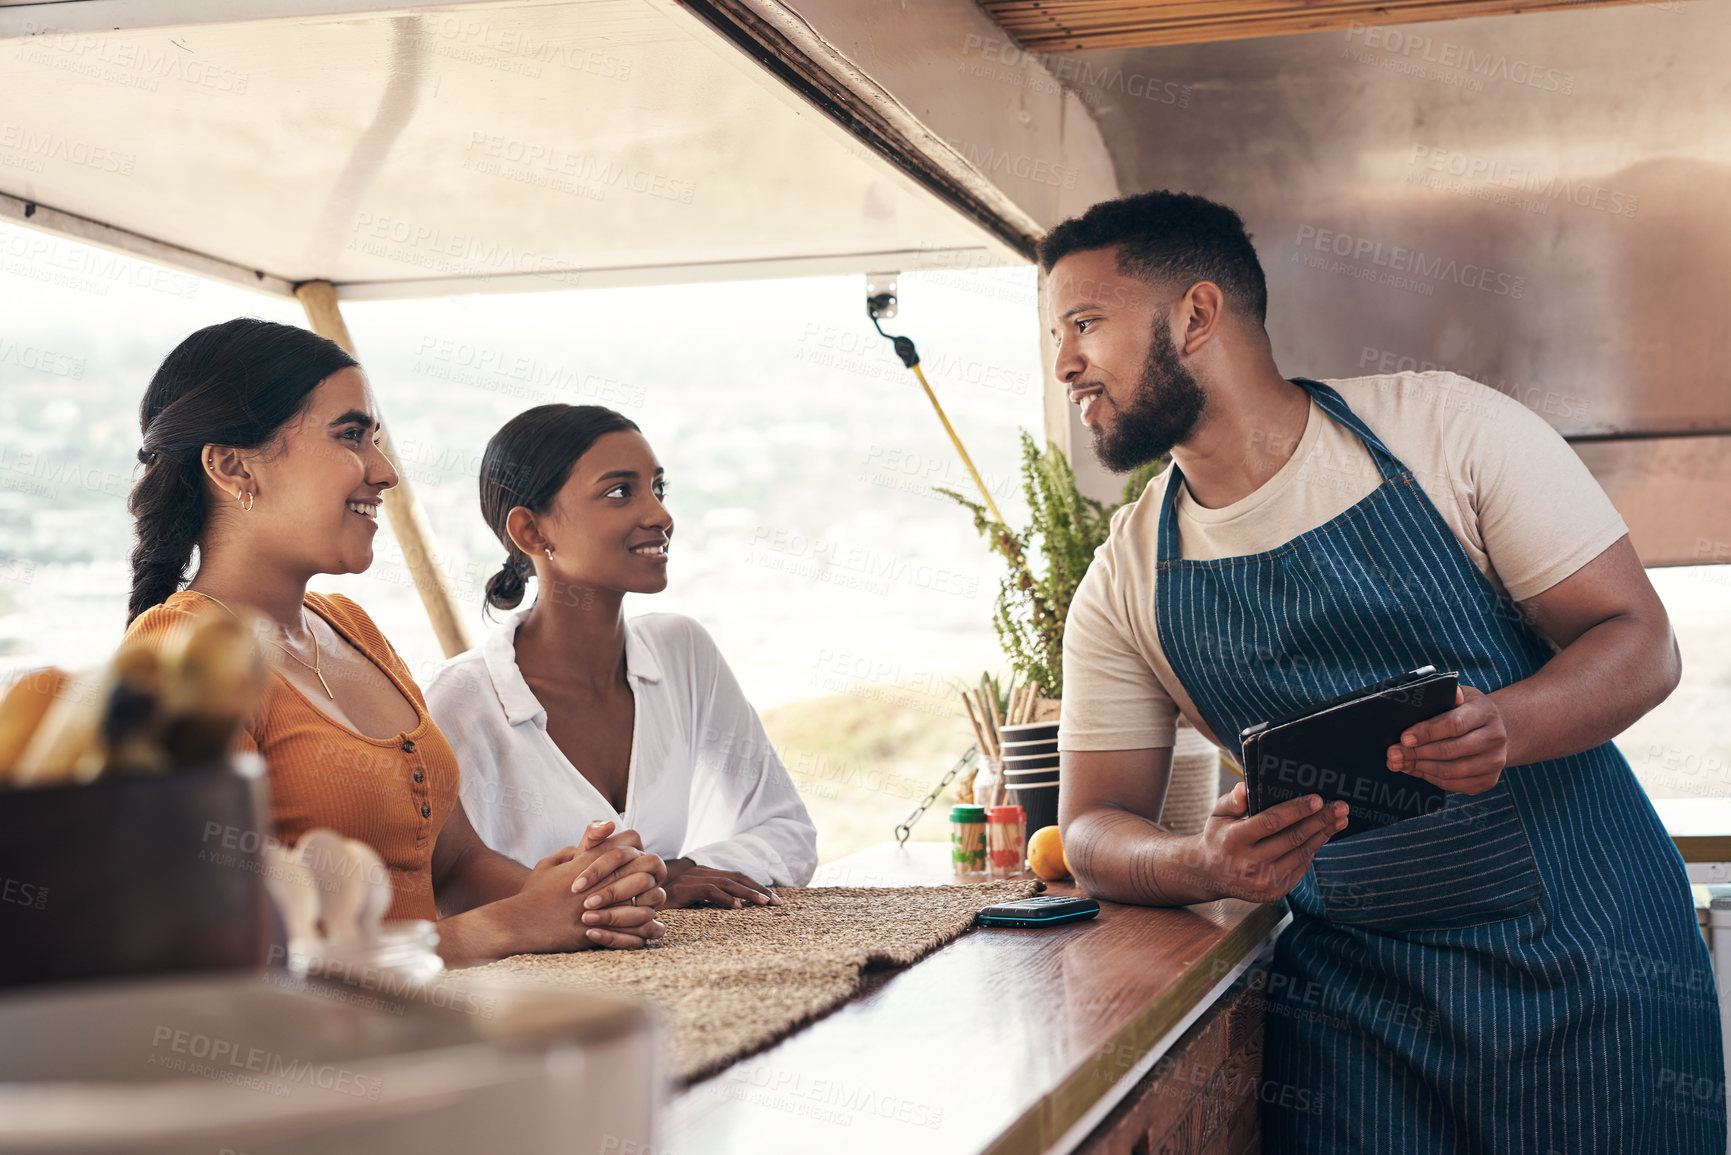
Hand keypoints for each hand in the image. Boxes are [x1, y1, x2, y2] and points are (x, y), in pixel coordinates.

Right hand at [495, 822, 664, 951]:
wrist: (521, 924)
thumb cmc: (534, 895)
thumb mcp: (550, 864)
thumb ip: (574, 851)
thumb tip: (592, 844)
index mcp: (592, 859)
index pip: (632, 839)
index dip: (637, 847)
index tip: (633, 860)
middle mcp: (604, 879)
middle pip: (649, 864)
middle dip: (652, 872)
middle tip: (647, 883)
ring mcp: (607, 905)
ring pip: (652, 896)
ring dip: (653, 899)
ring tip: (647, 904)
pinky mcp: (607, 929)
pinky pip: (641, 927)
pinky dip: (647, 927)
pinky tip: (647, 927)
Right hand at [661, 858, 779, 908]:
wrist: (634, 895)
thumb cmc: (663, 902)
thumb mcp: (689, 901)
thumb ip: (706, 901)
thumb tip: (731, 910)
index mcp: (705, 875)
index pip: (737, 877)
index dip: (756, 886)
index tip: (774, 899)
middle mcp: (701, 873)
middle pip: (737, 877)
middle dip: (759, 889)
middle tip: (777, 903)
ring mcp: (692, 879)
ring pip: (727, 882)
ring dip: (748, 893)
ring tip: (764, 904)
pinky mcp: (682, 889)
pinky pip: (709, 890)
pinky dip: (725, 898)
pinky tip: (737, 907)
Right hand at [1192, 783, 1348, 902]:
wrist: (1210, 874)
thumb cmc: (1219, 836)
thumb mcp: (1218, 814)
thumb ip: (1232, 800)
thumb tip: (1244, 788)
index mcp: (1234, 840)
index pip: (1270, 822)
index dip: (1296, 810)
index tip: (1318, 799)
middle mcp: (1248, 864)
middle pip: (1292, 838)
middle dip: (1320, 820)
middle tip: (1341, 806)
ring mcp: (1263, 881)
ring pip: (1301, 854)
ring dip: (1323, 835)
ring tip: (1339, 820)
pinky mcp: (1274, 892)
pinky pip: (1300, 868)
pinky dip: (1313, 850)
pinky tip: (1322, 836)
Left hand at [1387, 685, 1507, 794]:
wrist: (1495, 730)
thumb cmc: (1467, 711)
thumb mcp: (1459, 697)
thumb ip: (1442, 698)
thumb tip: (1419, 699)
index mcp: (1485, 712)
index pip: (1454, 724)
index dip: (1426, 733)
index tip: (1404, 738)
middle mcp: (1495, 738)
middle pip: (1450, 751)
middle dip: (1416, 753)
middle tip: (1393, 753)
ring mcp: (1494, 762)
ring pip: (1451, 771)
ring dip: (1420, 768)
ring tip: (1399, 762)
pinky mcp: (1489, 780)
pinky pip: (1454, 785)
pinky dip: (1431, 779)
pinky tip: (1416, 770)